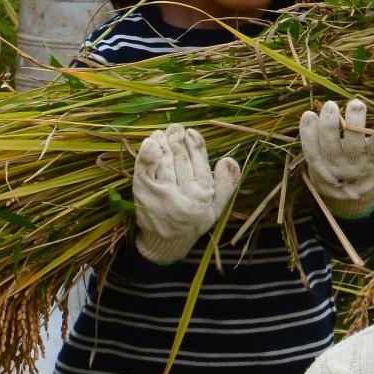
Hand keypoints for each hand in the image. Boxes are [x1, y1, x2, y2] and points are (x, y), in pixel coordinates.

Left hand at [132, 124, 240, 263]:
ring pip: (164, 162)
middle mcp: (183, 197)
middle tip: (175, 128)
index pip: (200, 164)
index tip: (191, 132)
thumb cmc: (193, 221)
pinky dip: (147, 155)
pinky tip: (150, 143)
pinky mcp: (144, 195)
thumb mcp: (216, 208)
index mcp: (203, 198)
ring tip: (163, 133)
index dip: (195, 145)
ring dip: (163, 143)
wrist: (164, 244)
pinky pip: (145, 170)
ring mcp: (161, 196)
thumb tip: (230, 159)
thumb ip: (227, 184)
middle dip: (177, 140)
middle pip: (181, 160)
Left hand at [298, 97, 373, 216]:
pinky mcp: (317, 165)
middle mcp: (354, 165)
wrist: (345, 187)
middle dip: (355, 124)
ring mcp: (334, 167)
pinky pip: (311, 150)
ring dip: (329, 126)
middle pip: (354, 146)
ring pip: (330, 147)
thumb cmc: (369, 156)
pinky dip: (308, 133)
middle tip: (356, 104)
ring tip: (330, 105)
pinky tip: (309, 115)